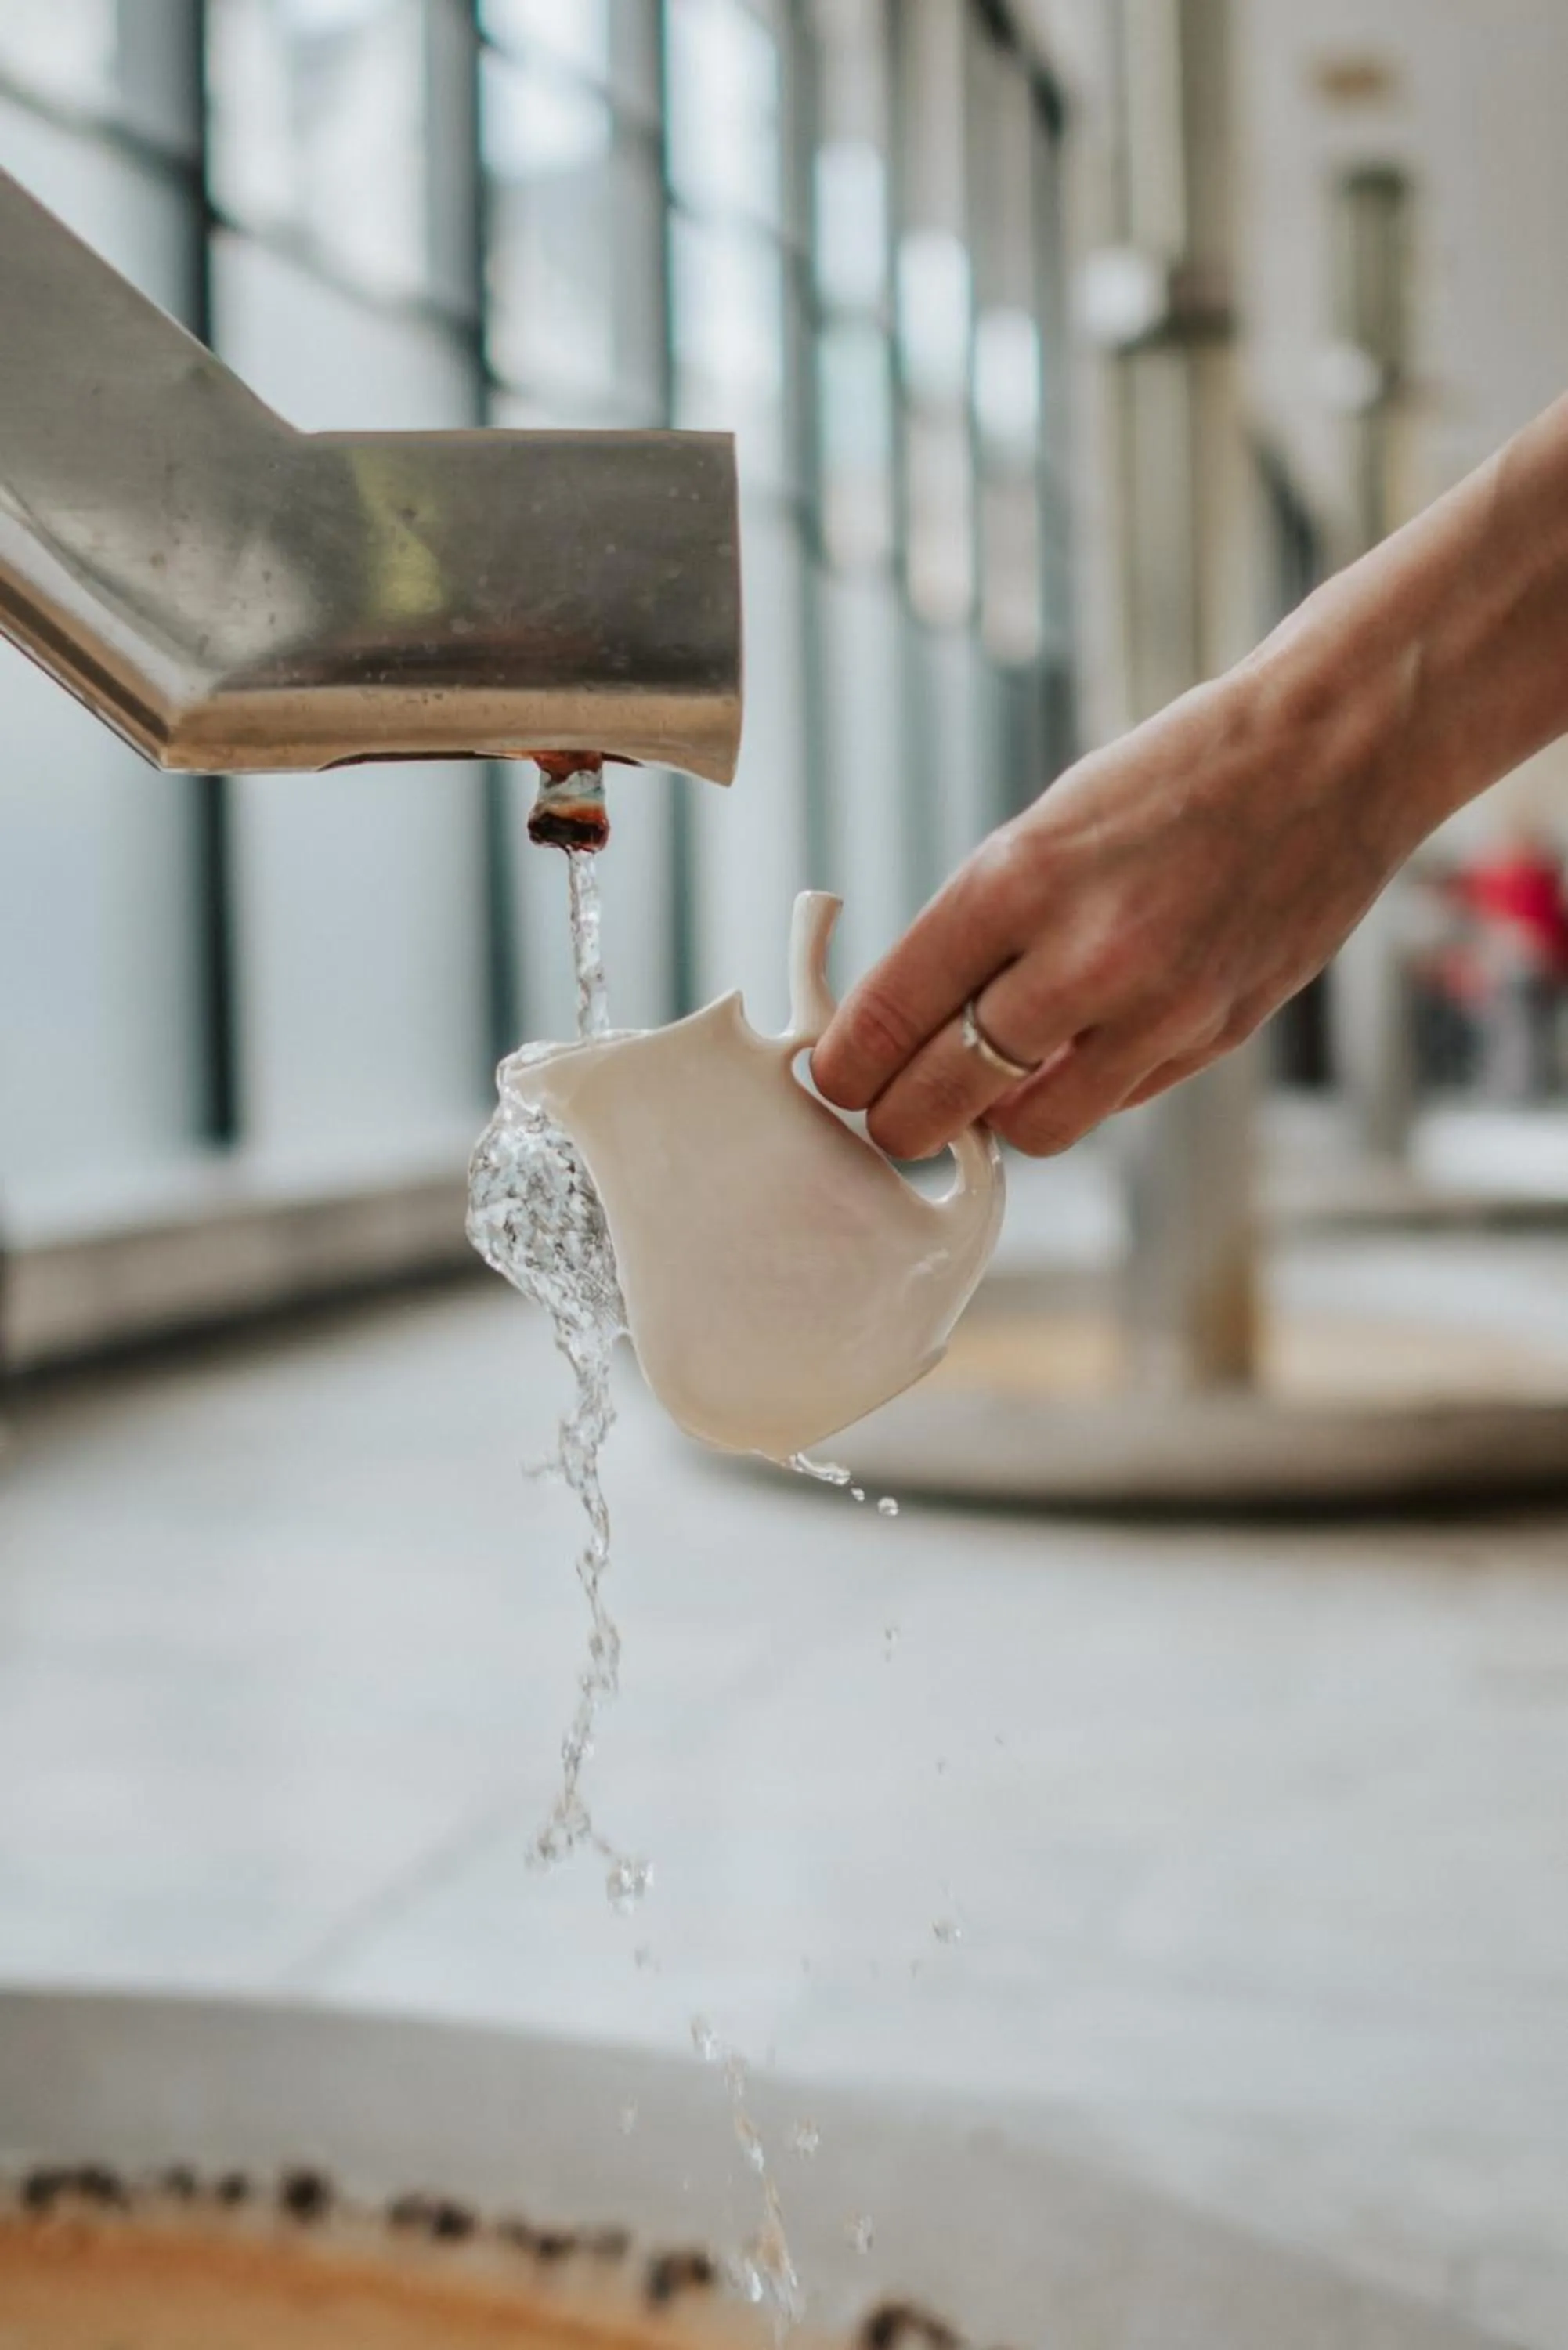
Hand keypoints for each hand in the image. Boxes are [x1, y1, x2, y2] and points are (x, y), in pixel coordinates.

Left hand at [812, 660, 1415, 1159]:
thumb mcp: (1042, 830)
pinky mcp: (1214, 1037)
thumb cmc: (1171, 779)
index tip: (835, 1078)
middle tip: (891, 1117)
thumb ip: (976, 932)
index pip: (887, 1015)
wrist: (1326, 756)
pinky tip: (1080, 1053)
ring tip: (989, 1092)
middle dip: (898, 1122)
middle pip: (940, 1100)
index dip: (844, 1068)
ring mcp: (1156, 1009)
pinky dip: (1082, 1095)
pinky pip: (1114, 1105)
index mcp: (1015, 881)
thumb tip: (909, 1029)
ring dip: (996, 1124)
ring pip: (1030, 1130)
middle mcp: (1081, 956)